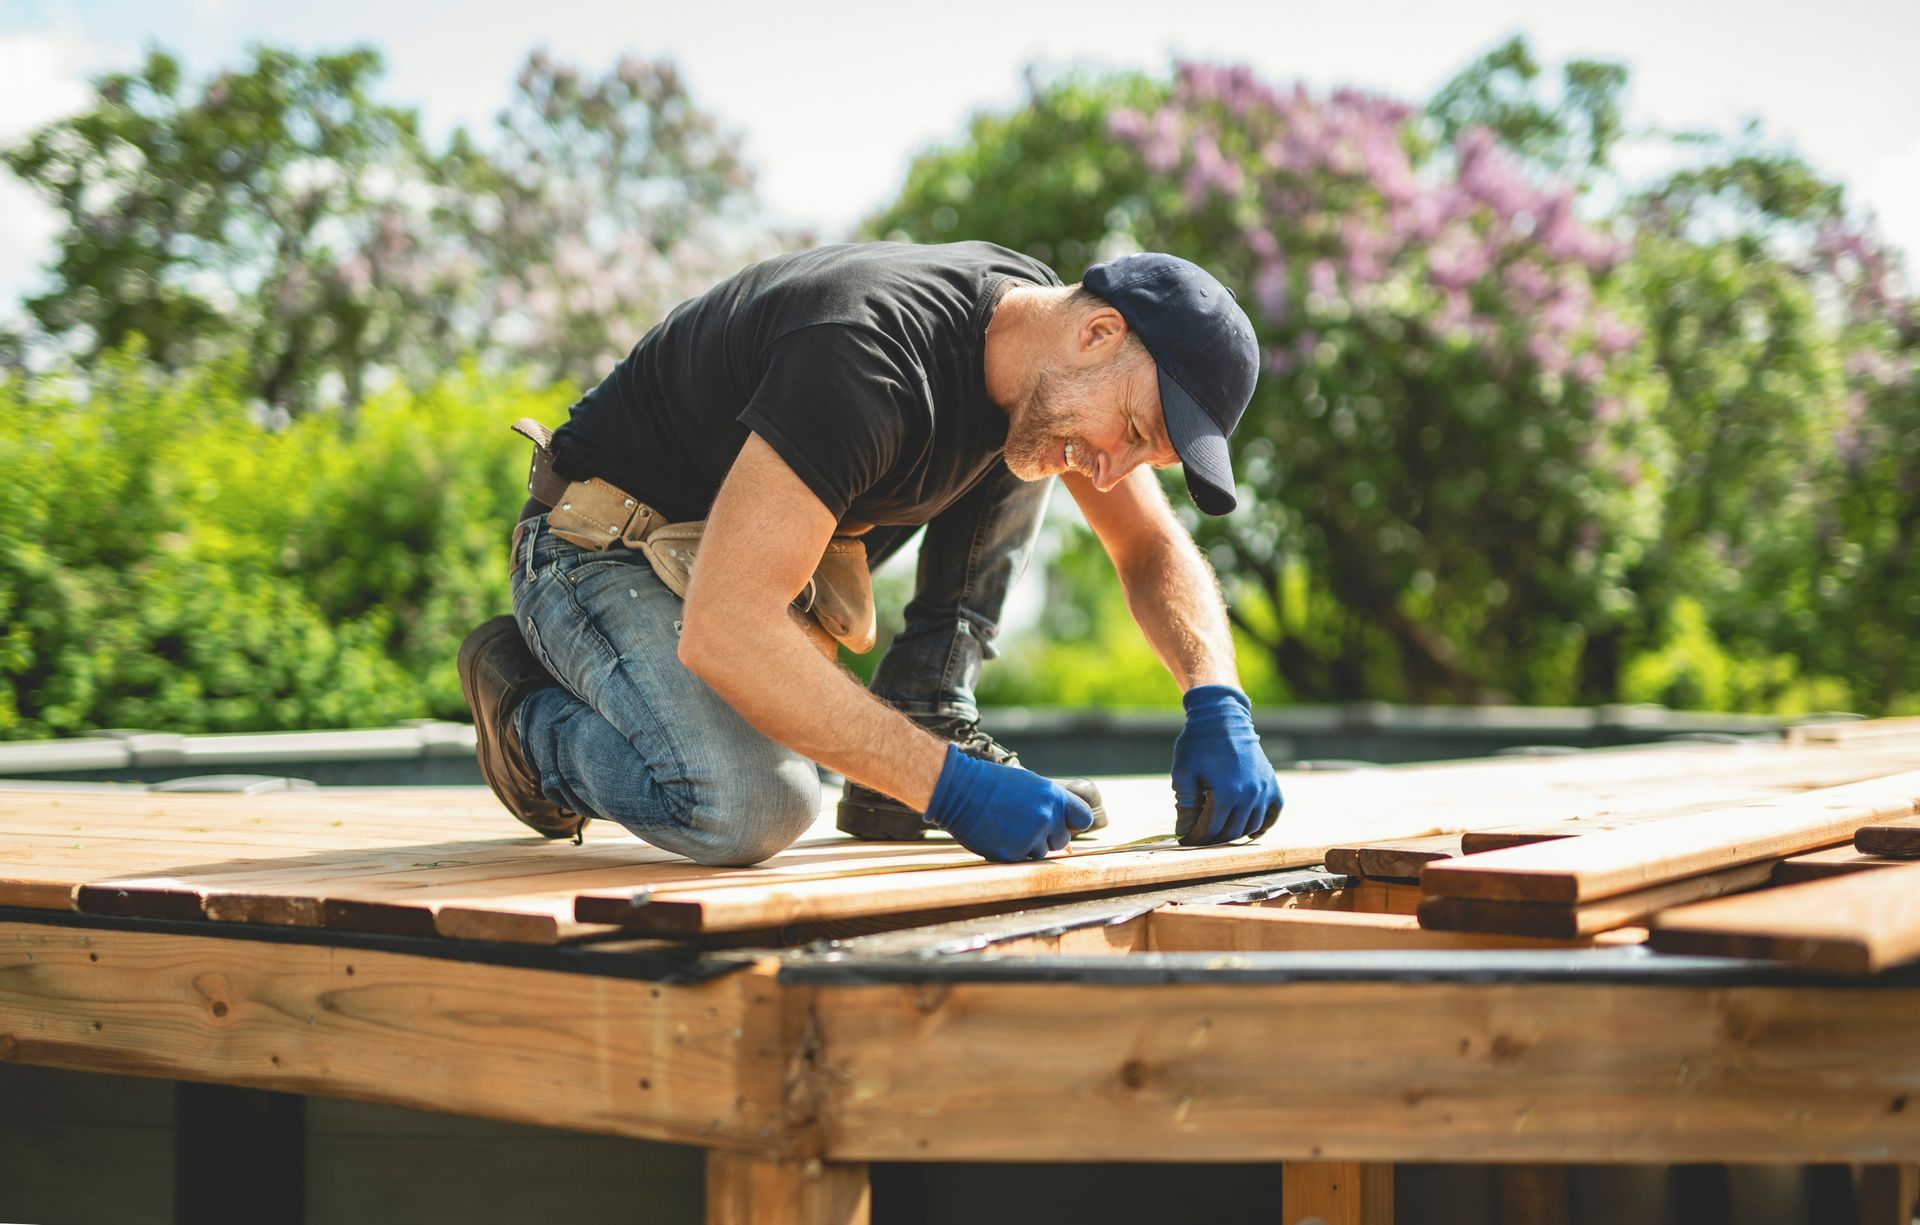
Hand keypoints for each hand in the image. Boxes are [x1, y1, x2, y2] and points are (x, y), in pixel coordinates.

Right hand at [923, 743, 1095, 861]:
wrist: (960, 791)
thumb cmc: (992, 784)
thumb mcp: (1029, 784)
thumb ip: (1049, 802)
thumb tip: (1062, 819)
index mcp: (1054, 796)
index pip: (1084, 818)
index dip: (1073, 823)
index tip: (1064, 824)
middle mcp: (1047, 817)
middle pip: (1062, 840)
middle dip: (1047, 836)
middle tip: (1025, 825)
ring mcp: (1031, 836)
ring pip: (1042, 852)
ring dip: (1029, 845)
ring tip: (1008, 827)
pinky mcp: (1014, 853)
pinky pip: (1022, 859)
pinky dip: (1012, 851)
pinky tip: (998, 835)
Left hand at [1171, 684, 1283, 844]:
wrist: (1223, 717)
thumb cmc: (1199, 743)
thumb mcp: (1183, 771)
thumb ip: (1185, 802)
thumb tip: (1183, 829)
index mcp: (1226, 793)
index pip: (1212, 828)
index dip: (1197, 838)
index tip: (1186, 840)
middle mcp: (1249, 794)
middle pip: (1232, 830)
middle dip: (1214, 839)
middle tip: (1200, 839)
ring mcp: (1263, 789)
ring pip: (1252, 825)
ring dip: (1235, 834)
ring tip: (1219, 834)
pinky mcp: (1271, 781)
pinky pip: (1274, 811)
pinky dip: (1264, 824)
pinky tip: (1252, 831)